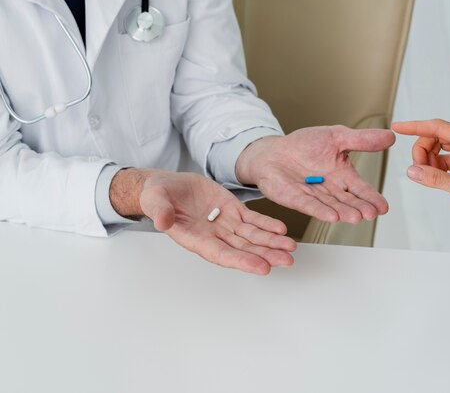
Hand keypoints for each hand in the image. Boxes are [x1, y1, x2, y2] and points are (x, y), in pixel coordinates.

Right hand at [110, 169, 296, 274]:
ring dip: (271, 243)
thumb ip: (160, 211)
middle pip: (243, 250)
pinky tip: (281, 230)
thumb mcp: (155, 200)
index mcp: (195, 239)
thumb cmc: (159, 197)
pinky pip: (253, 220)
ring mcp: (225, 225)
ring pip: (252, 237)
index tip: (262, 267)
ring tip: (290, 248)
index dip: (242, 261)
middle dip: (265, 255)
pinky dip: (267, 225)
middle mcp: (214, 236)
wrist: (168, 186)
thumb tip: (163, 222)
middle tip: (286, 260)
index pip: (221, 254)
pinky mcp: (233, 211)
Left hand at [236, 126, 395, 222]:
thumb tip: (390, 137)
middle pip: (347, 201)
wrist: (273, 152)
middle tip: (370, 213)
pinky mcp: (295, 198)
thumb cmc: (304, 146)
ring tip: (355, 217)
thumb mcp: (337, 137)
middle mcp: (330, 189)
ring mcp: (313, 196)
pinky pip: (309, 205)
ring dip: (343, 212)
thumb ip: (361, 140)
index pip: (360, 189)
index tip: (383, 207)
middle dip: (359, 208)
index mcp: (342, 175)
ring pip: (331, 206)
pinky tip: (332, 217)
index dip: (371, 198)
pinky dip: (320, 210)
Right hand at [392, 119, 449, 219]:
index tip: (397, 127)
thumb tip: (412, 171)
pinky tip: (435, 179)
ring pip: (437, 148)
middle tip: (418, 170)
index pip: (437, 127)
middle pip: (434, 137)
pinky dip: (436, 168)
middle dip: (422, 151)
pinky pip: (443, 159)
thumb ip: (436, 179)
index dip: (415, 127)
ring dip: (428, 160)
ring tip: (428, 176)